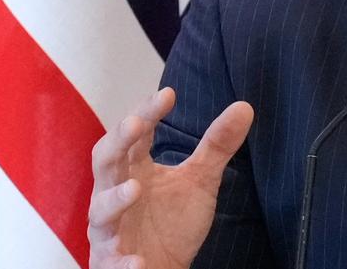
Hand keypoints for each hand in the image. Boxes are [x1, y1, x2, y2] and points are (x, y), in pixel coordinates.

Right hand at [88, 88, 253, 268]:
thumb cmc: (172, 222)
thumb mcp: (199, 180)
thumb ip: (216, 146)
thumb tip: (245, 107)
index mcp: (134, 169)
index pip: (136, 135)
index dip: (147, 113)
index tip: (168, 94)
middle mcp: (115, 194)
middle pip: (105, 162)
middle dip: (118, 141)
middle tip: (136, 123)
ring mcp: (110, 230)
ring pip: (101, 211)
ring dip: (115, 199)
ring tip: (135, 189)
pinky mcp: (112, 263)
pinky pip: (113, 262)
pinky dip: (123, 263)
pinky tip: (138, 262)